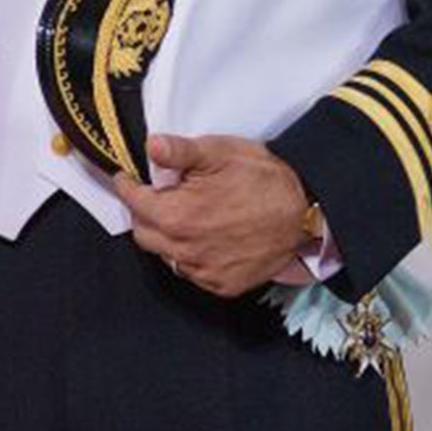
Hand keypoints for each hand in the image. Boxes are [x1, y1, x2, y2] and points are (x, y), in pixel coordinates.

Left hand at [113, 134, 310, 296]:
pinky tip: (204, 237)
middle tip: (156, 195)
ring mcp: (205, 272)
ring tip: (182, 215)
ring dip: (165, 236)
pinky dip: (189, 256)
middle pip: (143, 233)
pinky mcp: (223, 285)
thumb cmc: (263, 178)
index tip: (126, 178)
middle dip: (143, 212)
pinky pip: (191, 273)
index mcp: (178, 216)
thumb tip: (149, 144)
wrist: (305, 212)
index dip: (127, 186)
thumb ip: (180, 151)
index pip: (134, 203)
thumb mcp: (220, 153)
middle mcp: (186, 251)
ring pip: (165, 255)